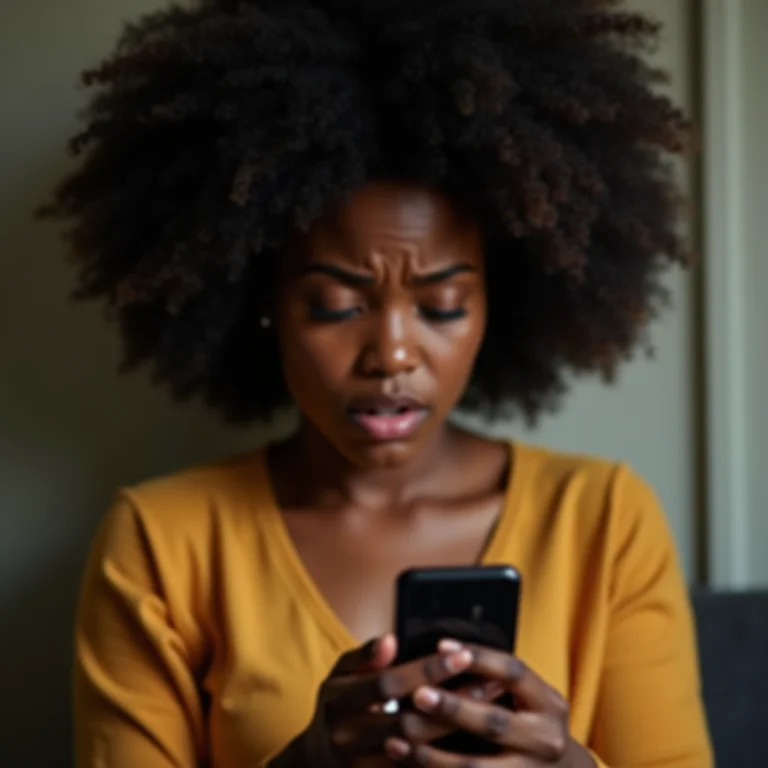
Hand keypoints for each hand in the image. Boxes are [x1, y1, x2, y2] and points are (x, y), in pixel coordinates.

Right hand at [273, 634, 495, 767]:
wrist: (315, 760)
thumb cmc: (338, 705)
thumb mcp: (340, 675)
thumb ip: (365, 656)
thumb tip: (391, 639)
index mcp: (338, 702)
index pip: (389, 683)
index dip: (426, 670)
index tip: (462, 655)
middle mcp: (346, 738)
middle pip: (408, 722)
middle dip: (452, 703)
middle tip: (490, 684)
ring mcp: (359, 767)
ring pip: (417, 754)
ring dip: (457, 733)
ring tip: (490, 710)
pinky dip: (445, 759)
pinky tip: (473, 743)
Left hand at [383, 641, 596, 767]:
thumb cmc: (531, 721)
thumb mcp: (528, 697)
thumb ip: (496, 679)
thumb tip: (441, 651)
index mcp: (548, 703)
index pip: (513, 672)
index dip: (479, 657)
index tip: (440, 646)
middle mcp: (546, 740)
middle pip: (494, 723)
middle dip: (453, 708)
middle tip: (417, 694)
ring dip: (432, 757)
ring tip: (396, 741)